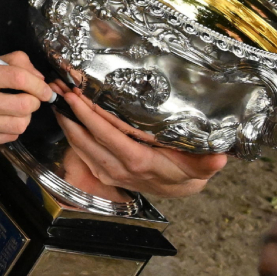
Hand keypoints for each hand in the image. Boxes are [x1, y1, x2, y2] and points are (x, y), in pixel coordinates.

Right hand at [0, 53, 54, 147]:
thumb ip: (10, 63)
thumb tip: (38, 78)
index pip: (18, 78)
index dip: (38, 84)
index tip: (45, 89)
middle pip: (24, 105)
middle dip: (34, 102)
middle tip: (30, 99)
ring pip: (19, 125)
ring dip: (25, 117)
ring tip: (16, 110)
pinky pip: (8, 137)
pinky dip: (12, 129)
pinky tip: (2, 120)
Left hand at [55, 88, 224, 199]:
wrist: (178, 189)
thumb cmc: (187, 172)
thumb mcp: (201, 167)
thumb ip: (208, 163)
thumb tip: (221, 158)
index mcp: (139, 161)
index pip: (109, 135)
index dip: (91, 115)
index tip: (77, 95)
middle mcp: (118, 167)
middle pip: (87, 136)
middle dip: (70, 110)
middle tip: (57, 86)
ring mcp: (107, 171)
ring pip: (78, 143)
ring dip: (65, 119)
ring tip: (55, 95)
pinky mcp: (101, 170)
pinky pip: (80, 150)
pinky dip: (69, 132)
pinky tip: (64, 115)